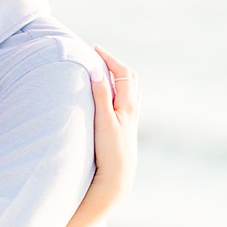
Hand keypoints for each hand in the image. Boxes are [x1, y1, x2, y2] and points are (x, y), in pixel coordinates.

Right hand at [86, 48, 137, 214]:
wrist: (119, 177)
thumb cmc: (111, 150)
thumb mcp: (104, 120)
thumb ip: (101, 95)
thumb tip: (96, 70)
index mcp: (129, 104)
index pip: (122, 72)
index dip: (109, 58)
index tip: (94, 49)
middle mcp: (132, 110)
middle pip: (129, 78)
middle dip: (114, 65)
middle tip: (98, 57)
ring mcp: (130, 119)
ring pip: (129, 90)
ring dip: (117, 77)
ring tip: (103, 71)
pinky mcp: (125, 129)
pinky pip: (125, 101)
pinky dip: (118, 91)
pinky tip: (108, 97)